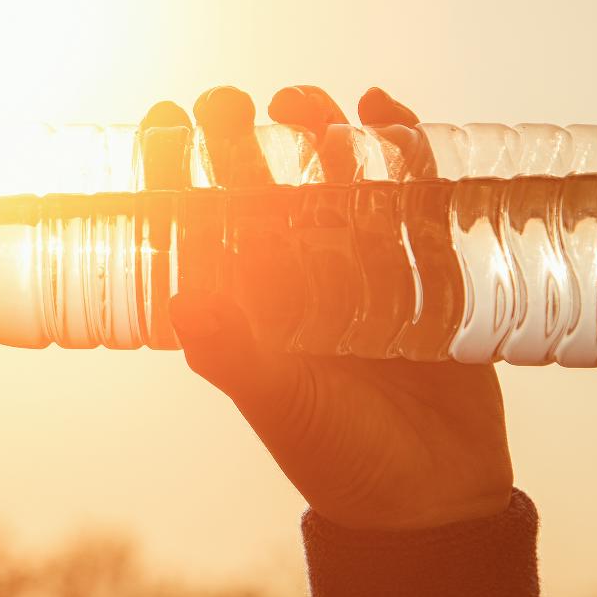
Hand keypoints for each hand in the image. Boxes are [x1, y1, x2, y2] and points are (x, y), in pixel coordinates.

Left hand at [147, 86, 512, 530]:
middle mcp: (296, 279)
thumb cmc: (337, 454)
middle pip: (262, 186)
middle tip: (229, 100)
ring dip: (317, 133)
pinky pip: (411, 196)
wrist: (432, 497)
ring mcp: (361, 269)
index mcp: (246, 305)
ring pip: (332, 180)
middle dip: (242, 137)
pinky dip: (403, 149)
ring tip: (303, 102)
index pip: (198, 221)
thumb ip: (233, 350)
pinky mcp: (426, 269)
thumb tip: (184, 295)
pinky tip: (386, 108)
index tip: (164, 119)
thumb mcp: (278, 401)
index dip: (173, 168)